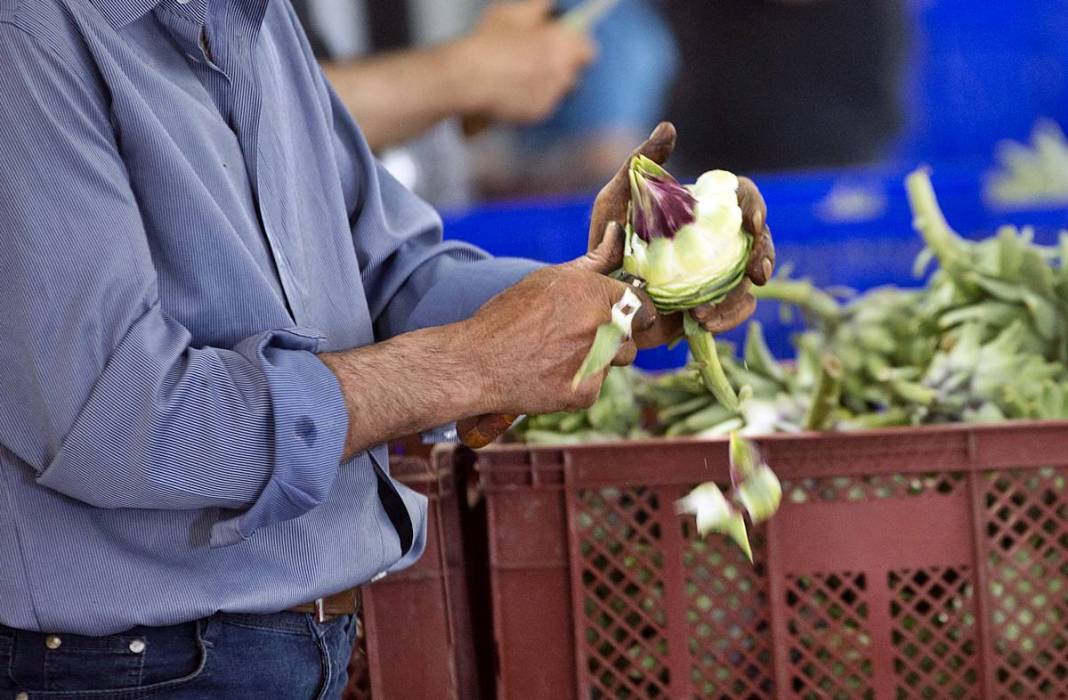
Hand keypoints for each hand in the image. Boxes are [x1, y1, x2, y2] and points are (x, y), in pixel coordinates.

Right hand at [454, 0, 595, 124]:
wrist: (468, 79)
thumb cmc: (489, 41)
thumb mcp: (512, 12)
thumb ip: (539, 7)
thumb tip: (550, 6)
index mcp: (562, 44)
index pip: (589, 50)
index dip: (578, 46)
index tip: (566, 43)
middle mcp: (563, 73)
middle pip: (574, 73)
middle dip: (562, 67)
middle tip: (540, 59)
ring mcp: (551, 97)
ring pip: (559, 91)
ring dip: (549, 84)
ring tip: (524, 76)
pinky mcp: (537, 115)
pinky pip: (543, 106)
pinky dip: (534, 99)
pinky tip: (514, 90)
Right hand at [464, 234, 652, 416]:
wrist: (477, 362)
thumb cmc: (508, 316)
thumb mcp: (548, 279)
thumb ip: (592, 260)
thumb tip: (616, 232)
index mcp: (594, 292)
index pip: (641, 303)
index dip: (630, 310)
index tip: (616, 316)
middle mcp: (600, 324)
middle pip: (631, 334)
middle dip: (612, 335)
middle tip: (575, 338)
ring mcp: (596, 361)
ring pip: (616, 360)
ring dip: (599, 359)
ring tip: (561, 355)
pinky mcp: (586, 392)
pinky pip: (595, 386)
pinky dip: (578, 384)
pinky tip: (552, 375)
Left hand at [588, 122, 775, 346]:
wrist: (593, 288)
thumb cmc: (604, 237)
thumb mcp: (617, 197)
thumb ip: (641, 162)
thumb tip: (669, 128)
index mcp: (703, 210)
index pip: (742, 198)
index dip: (754, 205)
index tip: (750, 219)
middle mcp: (717, 241)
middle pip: (758, 241)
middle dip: (765, 254)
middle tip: (755, 270)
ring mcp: (715, 276)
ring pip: (749, 284)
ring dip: (738, 298)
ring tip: (707, 309)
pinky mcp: (708, 307)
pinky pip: (733, 313)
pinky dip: (726, 319)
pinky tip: (702, 320)